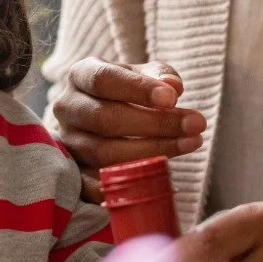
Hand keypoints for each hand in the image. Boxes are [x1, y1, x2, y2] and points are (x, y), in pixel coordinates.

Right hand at [52, 58, 205, 199]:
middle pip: (105, 118)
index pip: (103, 79)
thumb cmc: (128, 93)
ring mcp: (68, 144)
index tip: (173, 99)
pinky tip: (160, 177)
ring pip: (104, 153)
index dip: (138, 89)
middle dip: (154, 124)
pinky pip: (96, 186)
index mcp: (80, 75)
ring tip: (190, 144)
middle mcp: (67, 108)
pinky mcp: (73, 175)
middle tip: (195, 125)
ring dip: (152, 151)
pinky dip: (127, 183)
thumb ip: (160, 76)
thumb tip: (173, 87)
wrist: (105, 120)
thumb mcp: (145, 75)